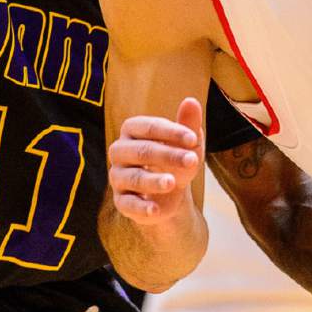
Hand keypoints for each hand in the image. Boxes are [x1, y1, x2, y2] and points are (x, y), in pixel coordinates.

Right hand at [108, 97, 204, 223]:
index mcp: (133, 130)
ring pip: (133, 177)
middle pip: (142, 151)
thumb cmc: (176, 160)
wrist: (169, 195)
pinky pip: (127, 204)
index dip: (172, 132)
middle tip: (192, 160)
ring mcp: (117, 177)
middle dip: (168, 155)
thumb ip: (189, 124)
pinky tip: (156, 210)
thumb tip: (191, 101)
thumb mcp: (187, 144)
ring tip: (173, 183)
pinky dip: (141, 207)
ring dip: (153, 181)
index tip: (193, 138)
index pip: (149, 127)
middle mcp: (120, 151)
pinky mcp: (121, 201)